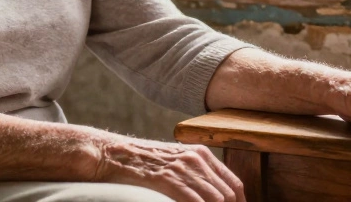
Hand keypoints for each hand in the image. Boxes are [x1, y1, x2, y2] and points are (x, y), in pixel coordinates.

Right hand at [93, 134, 244, 201]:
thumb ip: (197, 174)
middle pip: (228, 195)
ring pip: (216, 200)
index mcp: (202, 154)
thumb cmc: (144, 162)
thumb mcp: (177, 161)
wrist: (115, 154)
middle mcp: (196, 159)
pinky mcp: (168, 179)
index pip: (234, 184)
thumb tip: (216, 195)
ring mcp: (183, 169)